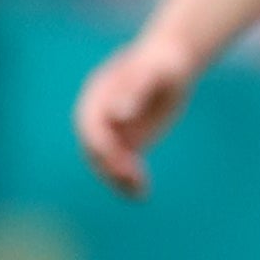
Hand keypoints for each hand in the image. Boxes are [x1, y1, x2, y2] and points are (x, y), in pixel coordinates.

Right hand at [71, 34, 198, 199]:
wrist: (169, 65)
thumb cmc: (160, 65)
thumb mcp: (152, 73)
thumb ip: (134, 91)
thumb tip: (117, 114)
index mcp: (96, 97)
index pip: (90, 126)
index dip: (101, 144)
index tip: (118, 158)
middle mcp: (98, 117)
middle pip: (94, 149)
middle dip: (109, 166)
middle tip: (132, 178)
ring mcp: (111, 132)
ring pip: (106, 163)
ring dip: (118, 179)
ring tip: (139, 192)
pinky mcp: (126, 143)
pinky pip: (122, 166)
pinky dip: (129, 181)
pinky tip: (141, 194)